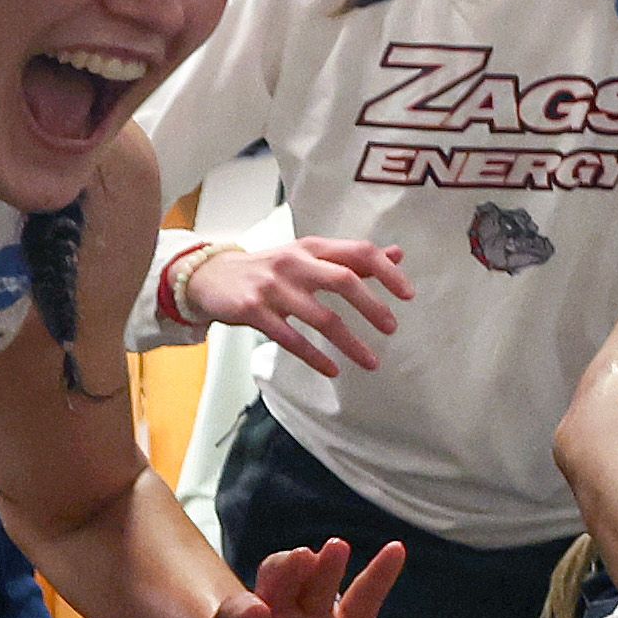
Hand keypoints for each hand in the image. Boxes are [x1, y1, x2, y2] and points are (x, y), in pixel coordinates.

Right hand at [183, 234, 409, 373]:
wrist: (209, 276)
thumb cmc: (269, 268)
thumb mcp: (309, 255)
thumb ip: (351, 258)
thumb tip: (397, 254)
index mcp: (312, 247)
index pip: (359, 252)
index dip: (387, 271)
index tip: (408, 295)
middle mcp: (294, 263)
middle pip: (344, 280)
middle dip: (372, 307)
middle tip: (392, 328)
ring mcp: (273, 287)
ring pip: (322, 317)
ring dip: (350, 343)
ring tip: (372, 362)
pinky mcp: (253, 311)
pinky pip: (291, 339)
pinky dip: (315, 358)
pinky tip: (333, 370)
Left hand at [193, 538, 399, 617]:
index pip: (235, 616)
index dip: (243, 613)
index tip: (257, 613)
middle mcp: (273, 613)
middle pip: (275, 585)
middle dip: (284, 573)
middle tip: (298, 559)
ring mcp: (311, 613)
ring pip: (314, 583)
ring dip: (324, 566)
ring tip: (336, 549)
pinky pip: (364, 594)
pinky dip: (380, 574)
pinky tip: (396, 550)